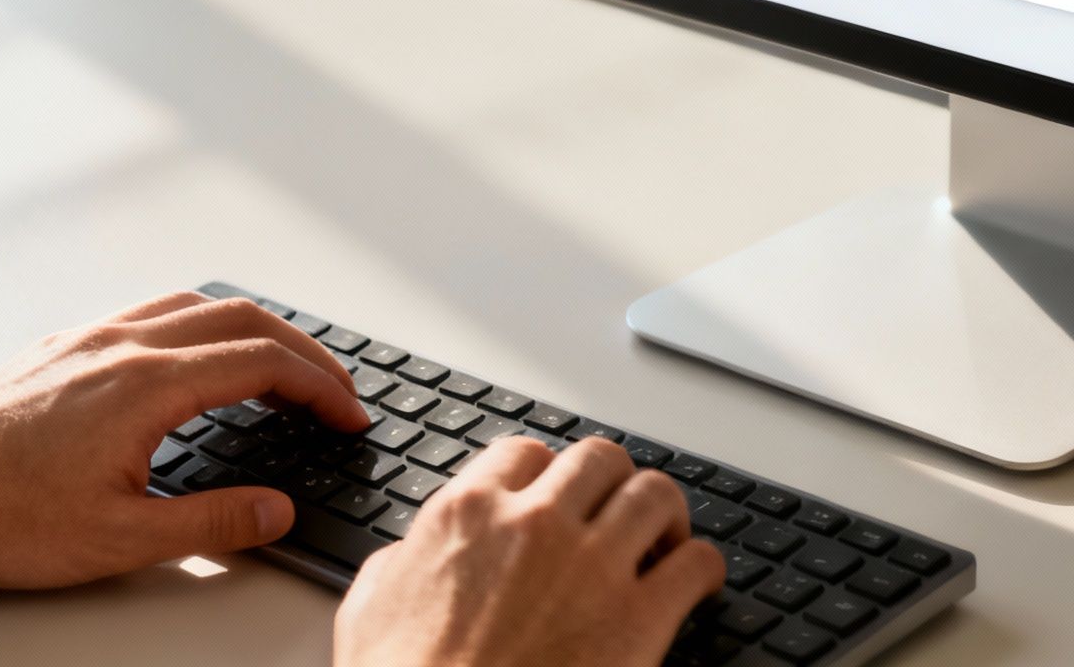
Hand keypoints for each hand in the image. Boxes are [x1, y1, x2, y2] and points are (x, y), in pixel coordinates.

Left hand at [0, 293, 367, 587]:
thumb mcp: (118, 538)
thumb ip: (212, 523)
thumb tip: (277, 509)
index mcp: (148, 383)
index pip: (265, 363)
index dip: (323, 387)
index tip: (350, 415)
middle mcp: (123, 344)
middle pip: (243, 318)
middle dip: (306, 350)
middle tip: (338, 387)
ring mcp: (90, 338)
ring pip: (197, 303)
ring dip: (255, 327)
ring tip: (284, 364)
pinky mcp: (63, 348)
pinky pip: (154, 310)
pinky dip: (203, 323)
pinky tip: (199, 355)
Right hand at [335, 437, 724, 666]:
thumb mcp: (370, 610)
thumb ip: (398, 565)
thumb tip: (408, 556)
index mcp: (468, 515)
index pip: (525, 453)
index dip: (546, 474)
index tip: (556, 495)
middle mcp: (535, 525)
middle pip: (599, 459)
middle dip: (611, 484)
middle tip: (615, 512)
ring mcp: (592, 566)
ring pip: (655, 494)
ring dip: (663, 514)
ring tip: (663, 540)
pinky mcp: (639, 618)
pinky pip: (697, 563)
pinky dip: (703, 568)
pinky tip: (695, 582)